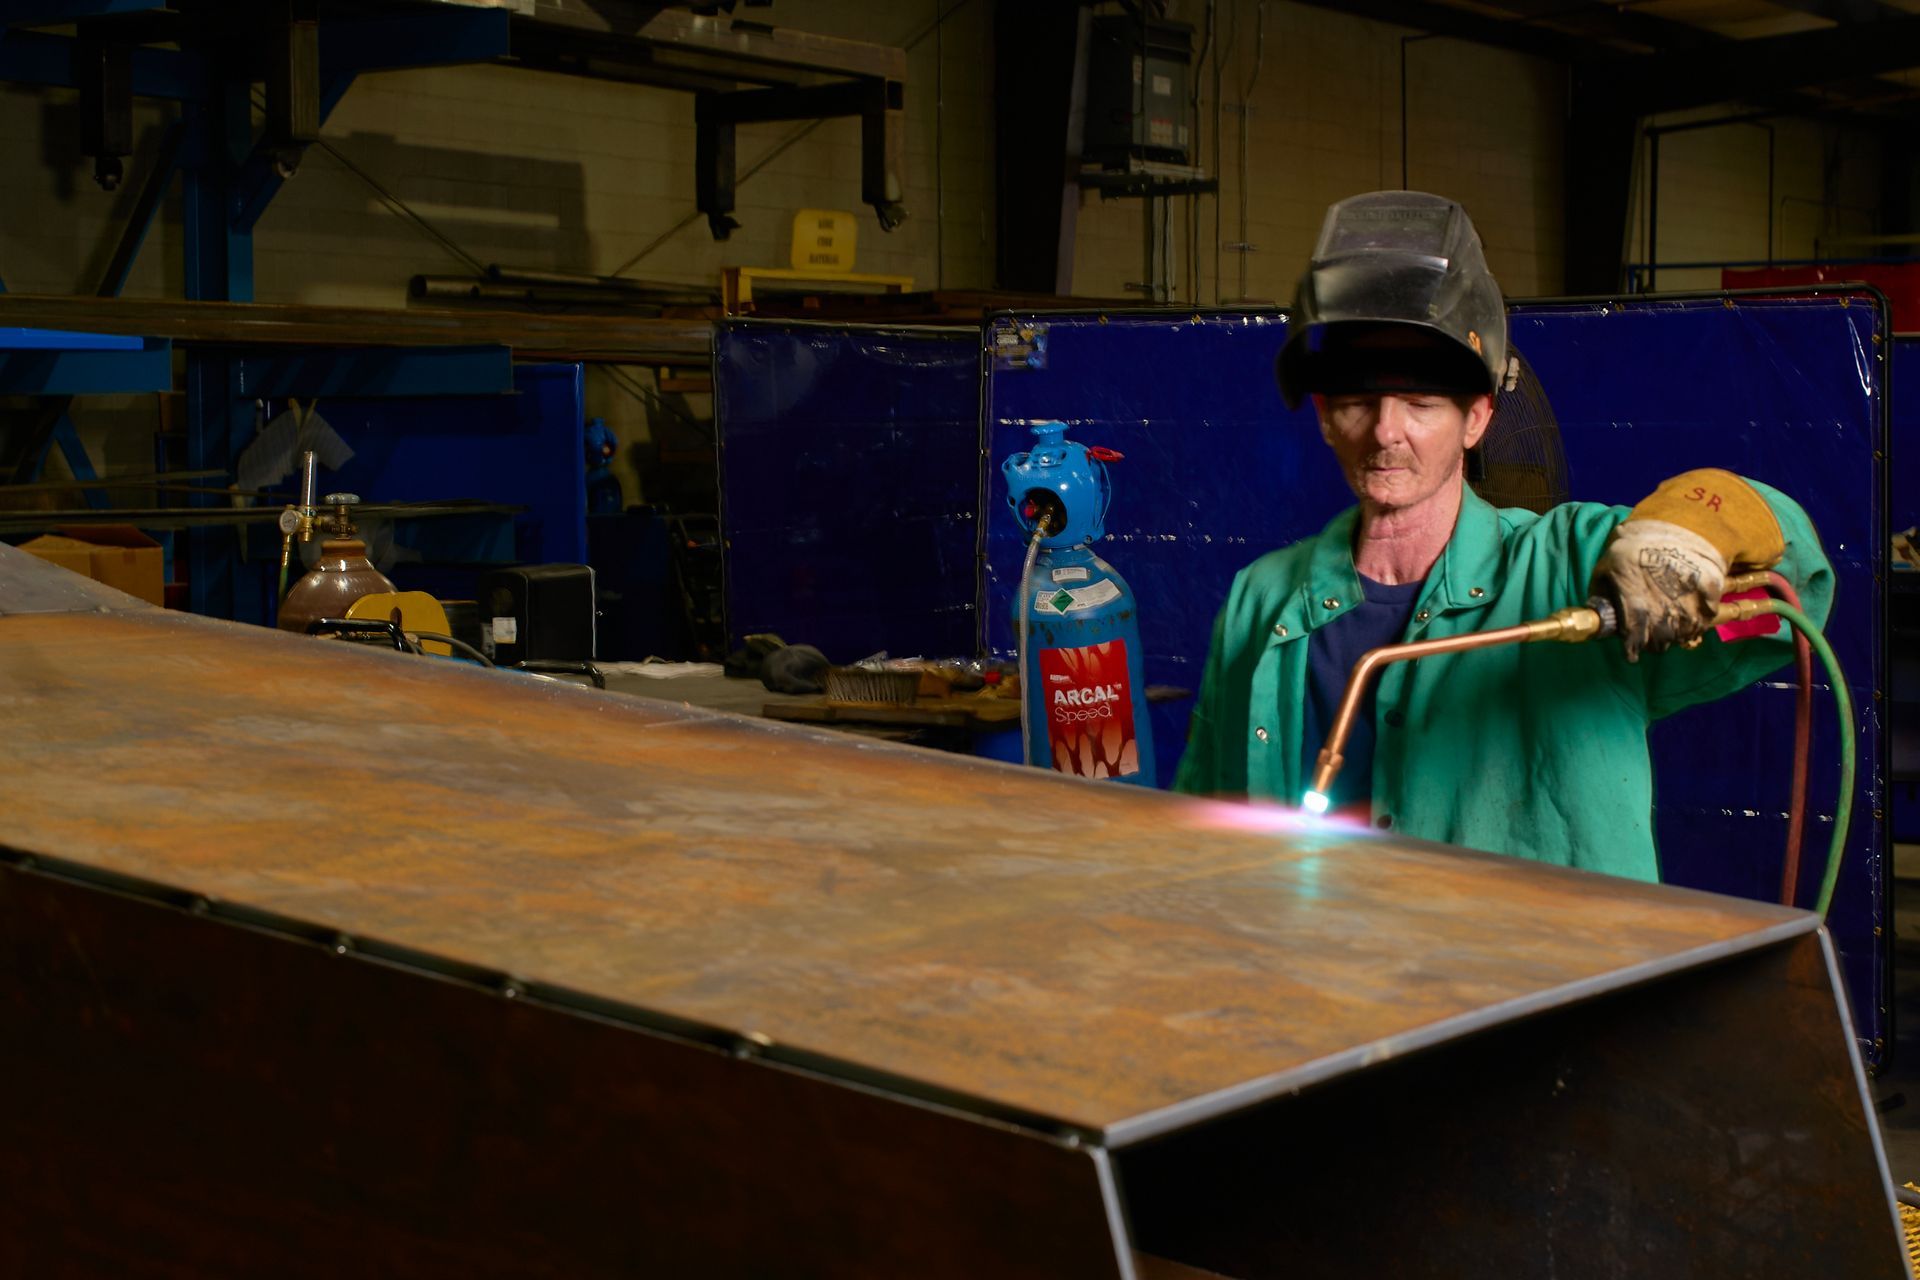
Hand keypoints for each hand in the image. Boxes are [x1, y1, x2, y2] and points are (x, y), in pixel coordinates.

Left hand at [1590, 519, 1727, 661]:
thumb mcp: (1606, 568)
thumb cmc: (1634, 547)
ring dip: (1675, 634)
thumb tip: (1598, 618)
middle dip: (1652, 643)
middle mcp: (1662, 607)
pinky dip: (1695, 623)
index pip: (1633, 640)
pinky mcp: (1710, 596)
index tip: (1631, 653)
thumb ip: (1600, 595)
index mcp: (1634, 601)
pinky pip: (1704, 623)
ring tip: (1667, 623)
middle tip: (1649, 635)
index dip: (1632, 650)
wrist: (1677, 525)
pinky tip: (1686, 613)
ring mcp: (1689, 603)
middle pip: (1659, 644)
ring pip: (1683, 637)